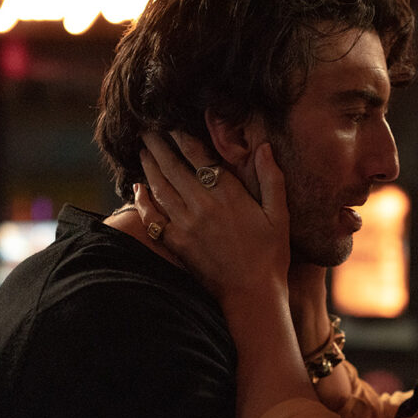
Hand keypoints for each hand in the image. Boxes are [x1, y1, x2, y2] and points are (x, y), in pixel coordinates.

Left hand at [136, 131, 289, 322]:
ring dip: (149, 167)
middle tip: (147, 130)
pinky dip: (142, 201)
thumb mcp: (279, 214)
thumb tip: (264, 147)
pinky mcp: (176, 244)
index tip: (172, 124)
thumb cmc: (271, 254)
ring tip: (142, 150)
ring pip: (160, 188)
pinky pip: (152, 218)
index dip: (183, 138)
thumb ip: (271, 178)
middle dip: (159, 146)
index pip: (200, 157)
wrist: (252, 293)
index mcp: (229, 194)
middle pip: (173, 168)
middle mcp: (203, 205)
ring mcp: (186, 225)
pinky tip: (138, 189)